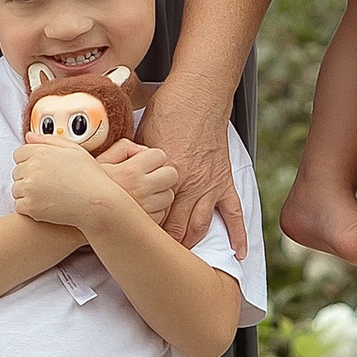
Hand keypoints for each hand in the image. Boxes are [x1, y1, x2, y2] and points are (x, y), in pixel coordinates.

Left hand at [12, 133, 109, 237]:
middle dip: (28, 177)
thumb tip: (28, 137)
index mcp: (41, 152)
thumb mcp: (73, 150)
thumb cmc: (90, 176)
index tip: (42, 170)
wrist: (98, 203)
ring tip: (48, 195)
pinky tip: (46, 205)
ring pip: (16, 189)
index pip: (19, 154)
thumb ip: (48, 140)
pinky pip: (19, 205)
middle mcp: (33, 168)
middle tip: (48, 184)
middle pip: (17, 172)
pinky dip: (29, 207)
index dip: (30, 161)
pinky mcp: (30, 206)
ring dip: (27, 193)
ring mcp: (30, 188)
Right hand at [96, 136, 179, 226]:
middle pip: (171, 175)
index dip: (153, 158)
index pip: (159, 155)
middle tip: (149, 178)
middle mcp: (141, 190)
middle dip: (162, 174)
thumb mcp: (99, 161)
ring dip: (160, 194)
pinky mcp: (147, 224)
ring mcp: (146, 209)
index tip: (145, 163)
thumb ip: (123, 148)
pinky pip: (162, 214)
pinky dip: (154, 211)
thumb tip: (143, 150)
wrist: (76, 222)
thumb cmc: (87, 190)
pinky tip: (139, 209)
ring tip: (142, 194)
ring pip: (169, 196)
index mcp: (131, 171)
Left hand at [137, 67, 249, 253]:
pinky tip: (239, 253)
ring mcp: (209, 186)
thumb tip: (116, 174)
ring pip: (200, 227)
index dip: (139, 232)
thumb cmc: (168, 110)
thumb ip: (134, 162)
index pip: (150, 215)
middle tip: (152, 261)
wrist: (199, 95)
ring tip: (182, 260)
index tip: (130, 243)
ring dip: (190, 244)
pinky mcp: (224, 182)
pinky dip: (239, 235)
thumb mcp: (141, 137)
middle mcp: (188, 186)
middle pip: (174, 228)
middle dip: (162, 247)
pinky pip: (234, 213)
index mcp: (164, 177)